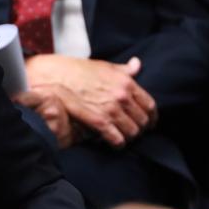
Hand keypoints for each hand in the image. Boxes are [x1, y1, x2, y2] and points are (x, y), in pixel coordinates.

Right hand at [19, 54, 156, 147]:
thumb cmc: (79, 71)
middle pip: (142, 120)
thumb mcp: (105, 66)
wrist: (57, 77)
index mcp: (126, 82)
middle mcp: (122, 96)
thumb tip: (137, 65)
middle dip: (140, 128)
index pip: (149, 104)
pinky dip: (118, 143)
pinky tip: (115, 143)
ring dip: (129, 137)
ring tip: (124, 138)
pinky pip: (116, 138)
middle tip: (135, 132)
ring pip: (132, 131)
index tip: (149, 122)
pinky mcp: (99, 121)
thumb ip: (124, 69)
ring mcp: (111, 110)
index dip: (151, 117)